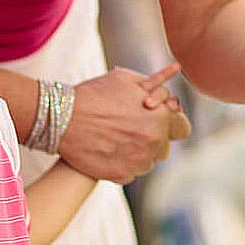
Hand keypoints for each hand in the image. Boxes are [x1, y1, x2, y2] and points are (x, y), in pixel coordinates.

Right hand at [57, 64, 190, 182]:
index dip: (170, 123)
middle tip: (131, 128)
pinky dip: (123, 164)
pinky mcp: (121, 175)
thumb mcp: (127, 79)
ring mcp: (138, 161)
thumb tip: (176, 69)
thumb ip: (155, 82)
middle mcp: (153, 141)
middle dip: (153, 138)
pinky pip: (131, 172)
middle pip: (164, 146)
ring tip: (117, 139)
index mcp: (160, 117)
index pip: (182, 128)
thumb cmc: (95, 94)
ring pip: (148, 161)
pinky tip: (108, 150)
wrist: (63, 118)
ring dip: (138, 152)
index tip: (156, 120)